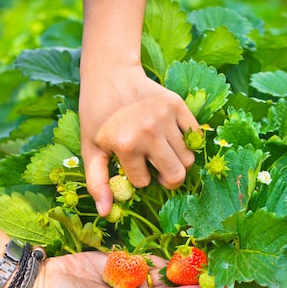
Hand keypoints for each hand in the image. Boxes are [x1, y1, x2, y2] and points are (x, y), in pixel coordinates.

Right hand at [22, 251, 231, 287]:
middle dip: (199, 276)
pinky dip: (162, 252)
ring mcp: (129, 273)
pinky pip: (144, 255)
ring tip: (210, 254)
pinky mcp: (119, 258)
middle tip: (226, 266)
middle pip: (175, 282)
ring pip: (163, 267)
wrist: (46, 282)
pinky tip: (180, 247)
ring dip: (184, 262)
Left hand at [79, 65, 199, 215]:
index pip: (144, 182)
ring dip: (176, 161)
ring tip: (161, 151)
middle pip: (177, 174)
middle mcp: (149, 131)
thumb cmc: (97, 116)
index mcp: (125, 144)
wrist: (110, 75)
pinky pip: (196, 136)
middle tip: (157, 170)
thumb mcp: (91, 148)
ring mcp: (166, 117)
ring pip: (188, 158)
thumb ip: (97, 182)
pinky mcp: (178, 104)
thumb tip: (106, 213)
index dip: (137, 176)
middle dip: (167, 179)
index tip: (129, 163)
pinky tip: (172, 138)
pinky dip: (188, 142)